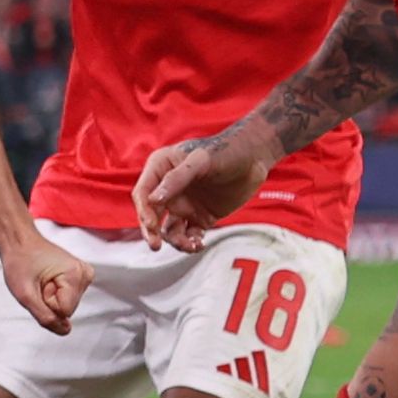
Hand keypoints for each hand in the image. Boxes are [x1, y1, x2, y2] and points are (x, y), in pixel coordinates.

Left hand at [0, 225, 91, 336]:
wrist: (19, 242)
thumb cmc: (20, 262)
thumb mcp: (25, 295)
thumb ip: (44, 317)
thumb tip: (65, 331)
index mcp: (76, 274)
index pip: (64, 312)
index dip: (46, 303)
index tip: (39, 285)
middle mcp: (85, 274)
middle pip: (67, 310)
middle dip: (48, 301)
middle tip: (39, 282)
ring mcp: (84, 275)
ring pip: (66, 306)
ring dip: (50, 298)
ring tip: (42, 279)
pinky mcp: (79, 278)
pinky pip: (66, 300)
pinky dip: (53, 294)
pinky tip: (47, 279)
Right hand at [133, 120, 270, 251]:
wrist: (254, 159)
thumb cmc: (226, 152)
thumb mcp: (201, 160)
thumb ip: (176, 178)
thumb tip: (152, 200)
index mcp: (161, 168)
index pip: (143, 193)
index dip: (144, 210)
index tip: (152, 224)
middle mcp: (168, 189)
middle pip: (151, 215)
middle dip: (152, 231)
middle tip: (155, 246)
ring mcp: (183, 204)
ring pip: (169, 230)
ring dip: (175, 241)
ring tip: (190, 245)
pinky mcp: (199, 217)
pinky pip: (188, 235)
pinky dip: (190, 243)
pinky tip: (199, 244)